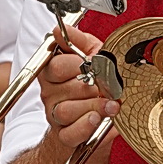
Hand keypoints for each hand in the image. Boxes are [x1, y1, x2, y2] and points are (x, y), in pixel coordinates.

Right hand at [40, 23, 118, 151]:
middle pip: (64, 89)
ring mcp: (55, 115)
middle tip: (109, 87)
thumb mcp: (91, 53)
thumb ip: (78, 40)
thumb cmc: (96, 81)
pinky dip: (86, 127)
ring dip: (93, 106)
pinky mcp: (64, 134)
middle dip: (92, 87)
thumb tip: (59, 29)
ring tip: (112, 105)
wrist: (101, 113)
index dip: (77, 65)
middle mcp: (50, 93)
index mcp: (53, 72)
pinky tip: (98, 119)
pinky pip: (69, 133)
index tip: (92, 64)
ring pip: (66, 111)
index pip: (56, 66)